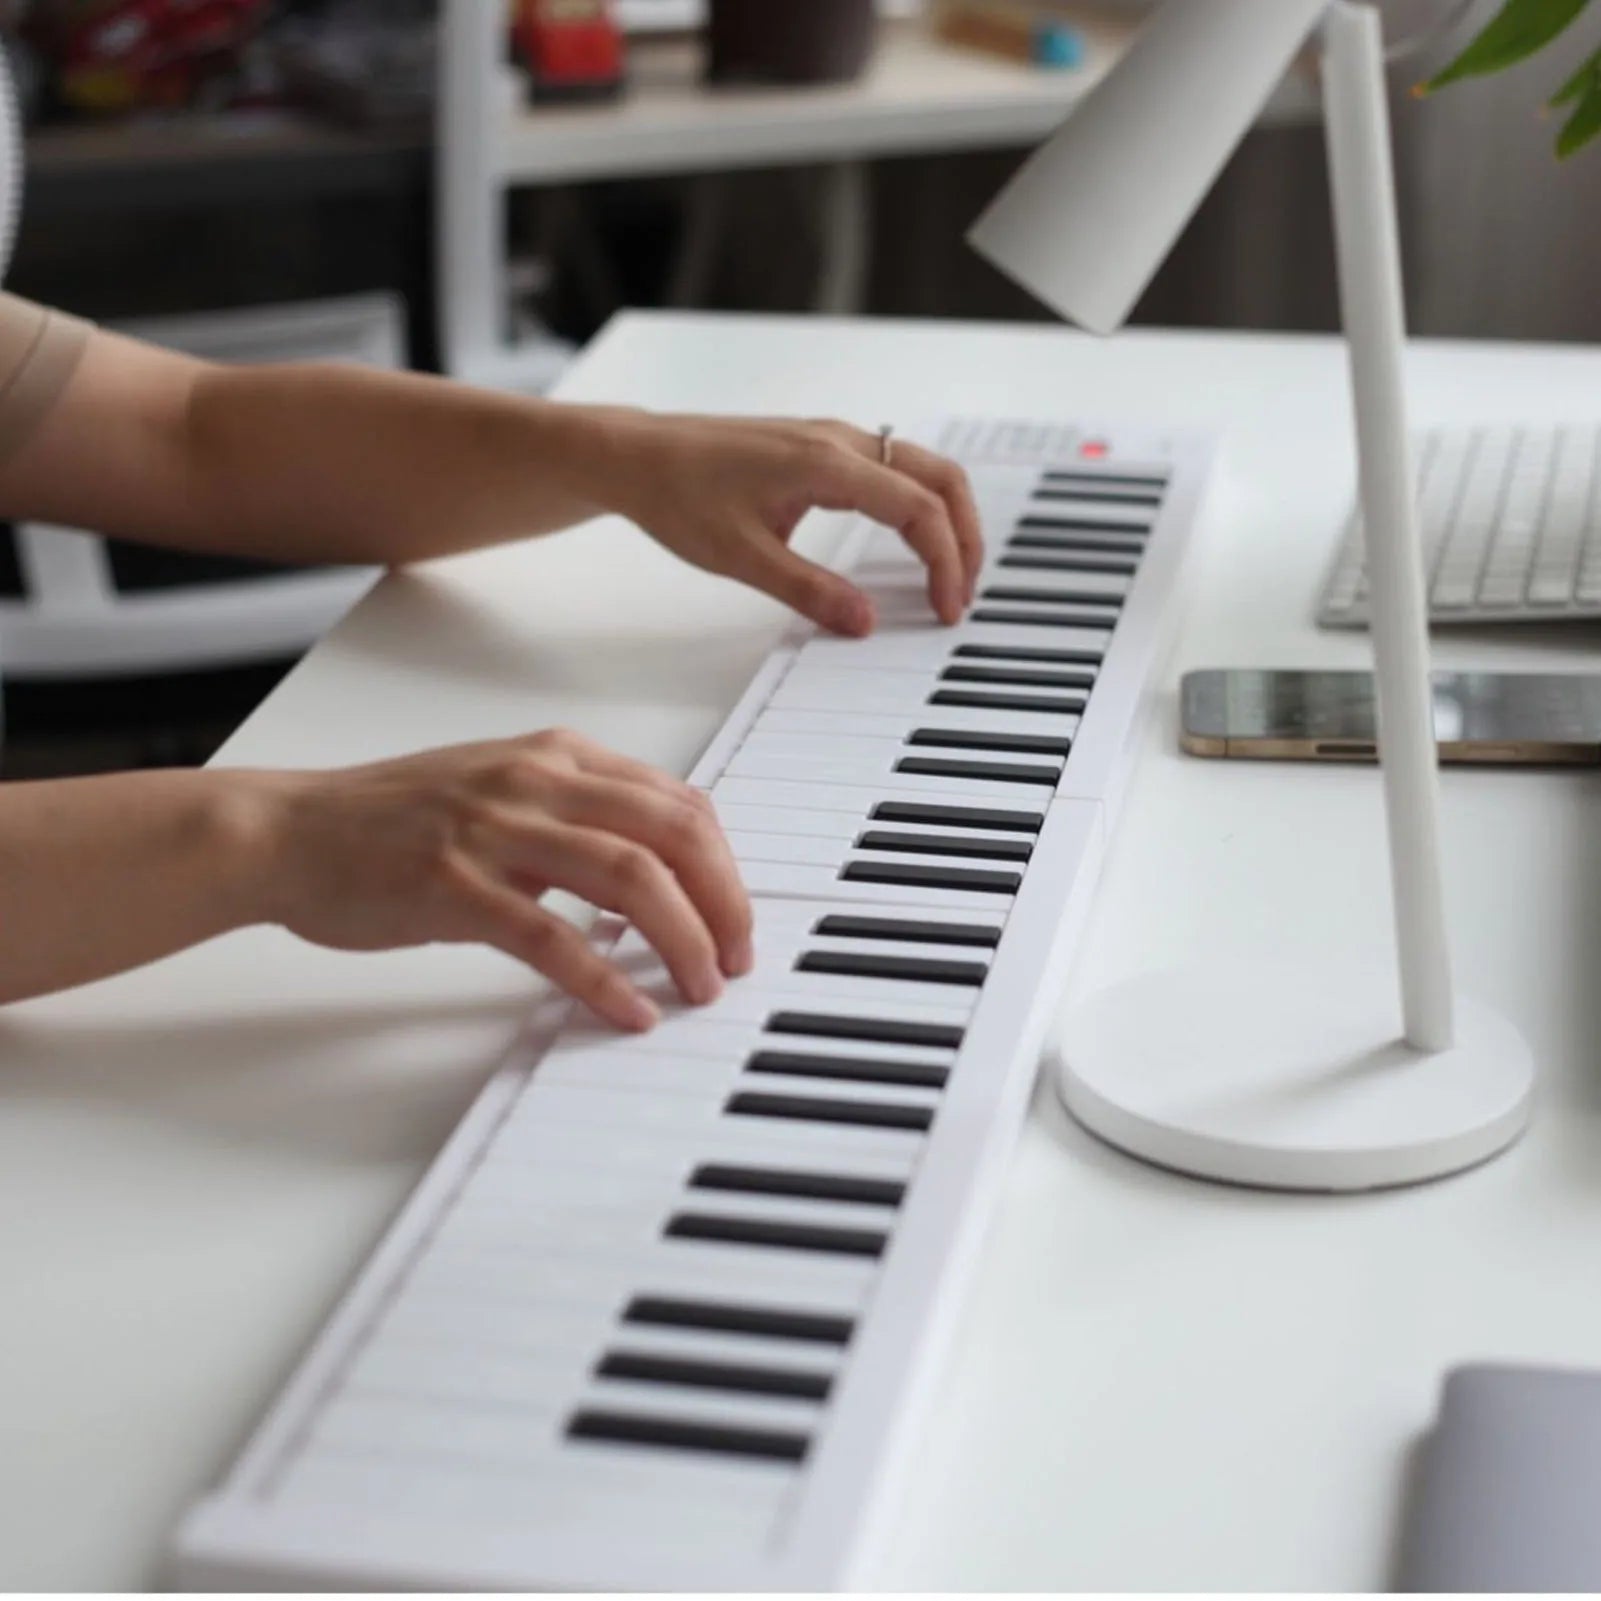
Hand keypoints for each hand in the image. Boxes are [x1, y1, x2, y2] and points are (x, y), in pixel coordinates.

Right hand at [250, 729, 752, 1031]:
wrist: (287, 833)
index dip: (724, 865)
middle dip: (725, 901)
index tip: (736, 917)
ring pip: (631, 878)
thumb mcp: (500, 793)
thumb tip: (653, 879)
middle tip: (737, 958)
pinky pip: (554, 938)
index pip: (677, 802)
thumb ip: (576, 819)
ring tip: (702, 986)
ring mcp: (495, 830)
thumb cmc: (391, 821)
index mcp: (556, 757)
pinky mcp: (454, 887)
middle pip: (674, 834)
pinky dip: (606, 980)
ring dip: (684, 939)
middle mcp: (537, 781)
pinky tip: (631, 1011)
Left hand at [600, 413, 984, 635]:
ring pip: (922, 469)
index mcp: (826, 463)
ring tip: (947, 574)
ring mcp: (832, 440)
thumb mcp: (741, 557)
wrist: (637, 457)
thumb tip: (864, 623)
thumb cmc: (678, 494)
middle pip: (940, 478)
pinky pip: (893, 470)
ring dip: (946, 519)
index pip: (918, 508)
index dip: (944, 561)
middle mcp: (840, 441)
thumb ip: (808, 591)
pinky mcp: (821, 449)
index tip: (944, 608)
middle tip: (962, 594)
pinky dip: (919, 506)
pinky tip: (910, 543)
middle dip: (965, 537)